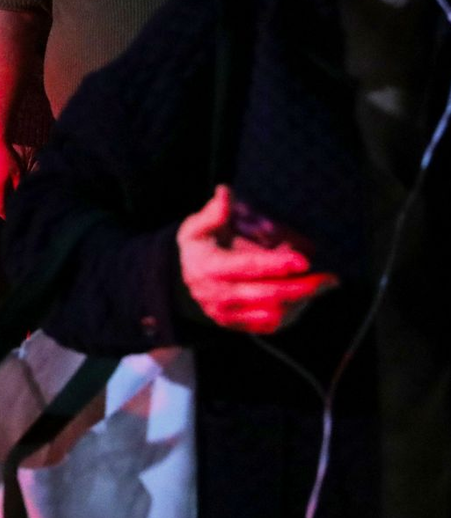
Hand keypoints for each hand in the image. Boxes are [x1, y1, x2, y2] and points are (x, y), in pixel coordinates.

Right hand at [0, 135, 22, 217]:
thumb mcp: (17, 173)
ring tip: (6, 203)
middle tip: (11, 213)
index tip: (14, 218)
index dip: (7, 215)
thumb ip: (18, 187)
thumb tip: (21, 199)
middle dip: (1, 212)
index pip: (0, 209)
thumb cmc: (7, 156)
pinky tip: (0, 191)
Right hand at [177, 185, 337, 333]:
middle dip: (301, 287)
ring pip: (272, 314)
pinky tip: (307, 297)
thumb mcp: (197, 225)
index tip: (304, 260)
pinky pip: (269, 325)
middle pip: (266, 294)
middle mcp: (215, 295)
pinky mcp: (235, 325)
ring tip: (324, 285)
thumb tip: (225, 192)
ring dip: (301, 301)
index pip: (246, 267)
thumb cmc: (199, 245)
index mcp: (208, 267)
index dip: (276, 265)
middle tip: (330, 278)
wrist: (185, 277)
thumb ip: (213, 212)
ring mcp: (225, 314)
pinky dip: (292, 313)